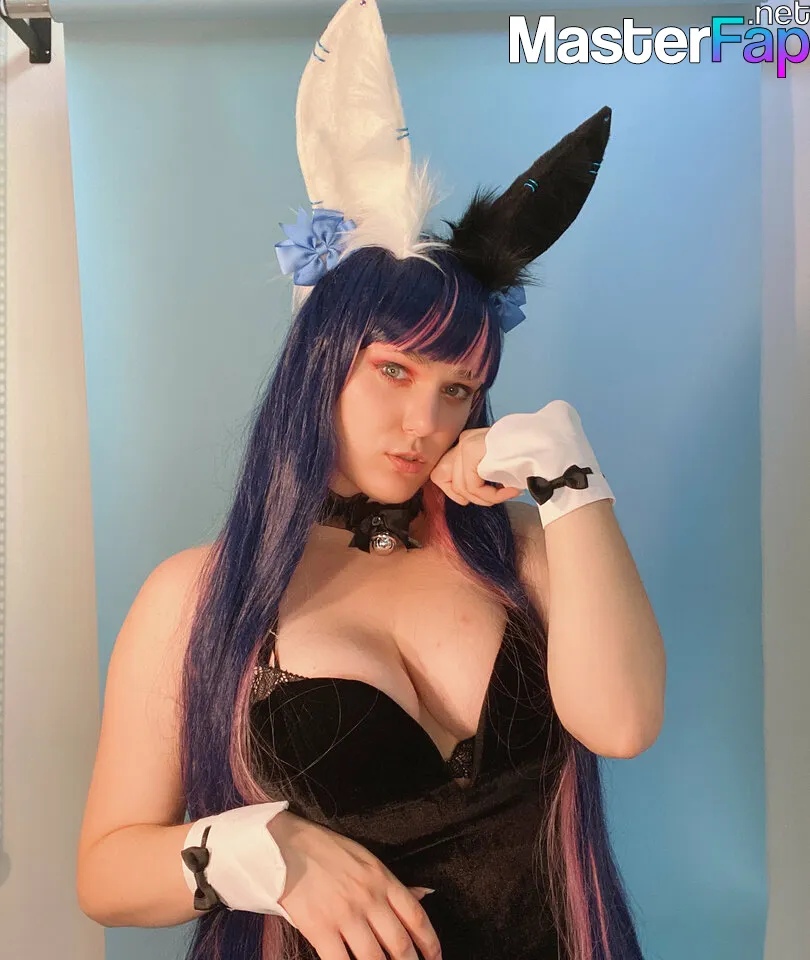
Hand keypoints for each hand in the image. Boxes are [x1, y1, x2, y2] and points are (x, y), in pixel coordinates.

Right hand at [269, 811, 441, 959]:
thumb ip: (395, 884)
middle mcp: (369, 899)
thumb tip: (426, 894)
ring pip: (374, 959)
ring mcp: (345, 915)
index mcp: (383, 879)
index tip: (435, 958)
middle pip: (400, 944)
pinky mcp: (320, 929)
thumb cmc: (329, 853)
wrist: (287, 848)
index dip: (431, 944)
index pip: (417, 917)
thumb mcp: (368, 861)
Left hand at [430, 427, 521, 506]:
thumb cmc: (529, 460)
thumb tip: (463, 497)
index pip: (441, 473)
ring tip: (509, 492)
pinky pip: (473, 487)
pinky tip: (511, 490)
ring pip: (461, 488)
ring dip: (487, 498)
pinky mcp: (472, 451)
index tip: (482, 496)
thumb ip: (477, 477)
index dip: (456, 492)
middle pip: (441, 478)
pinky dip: (492, 495)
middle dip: (466, 496)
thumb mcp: (496, 470)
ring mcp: (466, 444)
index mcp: (468, 444)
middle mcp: (463, 441)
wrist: (548, 445)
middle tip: (493, 497)